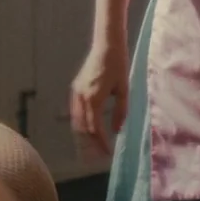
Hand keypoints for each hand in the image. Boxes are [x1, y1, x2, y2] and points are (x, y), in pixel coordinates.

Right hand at [70, 41, 130, 156]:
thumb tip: (116, 130)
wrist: (106, 45)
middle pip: (82, 127)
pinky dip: (80, 123)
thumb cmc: (118, 65)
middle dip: (90, 143)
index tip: (108, 152)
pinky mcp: (76, 88)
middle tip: (98, 155)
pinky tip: (88, 129)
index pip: (94, 128)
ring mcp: (76, 93)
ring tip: (93, 146)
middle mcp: (81, 97)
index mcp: (94, 98)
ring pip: (76, 121)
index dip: (100, 142)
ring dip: (84, 135)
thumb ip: (120, 111)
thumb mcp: (124, 89)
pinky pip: (75, 111)